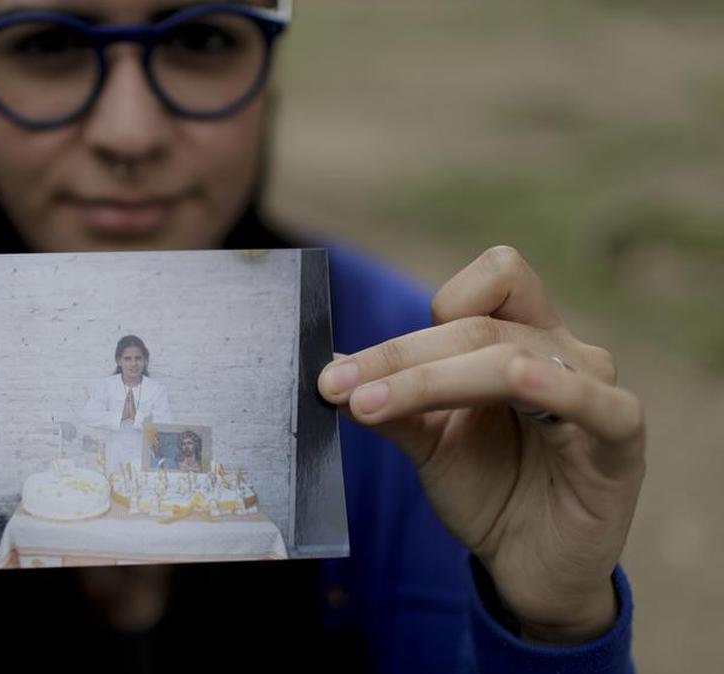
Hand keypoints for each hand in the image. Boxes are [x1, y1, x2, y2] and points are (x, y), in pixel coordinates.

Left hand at [318, 246, 644, 644]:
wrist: (530, 566)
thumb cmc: (488, 488)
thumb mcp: (428, 442)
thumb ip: (391, 405)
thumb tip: (331, 369)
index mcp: (522, 335)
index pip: (491, 279)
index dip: (424, 314)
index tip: (353, 367)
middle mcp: (564, 350)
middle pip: (479, 326)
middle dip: (400, 358)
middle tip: (337, 387)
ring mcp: (596, 390)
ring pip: (512, 358)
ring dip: (433, 380)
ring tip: (371, 405)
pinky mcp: (622, 440)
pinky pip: (597, 403)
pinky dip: (558, 387)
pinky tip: (523, 383)